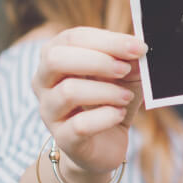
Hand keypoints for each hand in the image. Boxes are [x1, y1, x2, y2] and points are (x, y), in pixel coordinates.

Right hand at [32, 27, 146, 182]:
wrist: (106, 144)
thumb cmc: (111, 99)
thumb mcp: (126, 74)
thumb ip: (130, 59)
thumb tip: (139, 49)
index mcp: (55, 57)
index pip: (73, 38)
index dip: (108, 40)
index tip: (138, 47)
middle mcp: (43, 82)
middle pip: (56, 59)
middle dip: (98, 61)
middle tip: (125, 69)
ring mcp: (49, 111)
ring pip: (68, 91)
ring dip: (106, 91)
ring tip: (126, 97)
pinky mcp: (63, 138)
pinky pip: (80, 125)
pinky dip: (107, 117)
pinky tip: (119, 115)